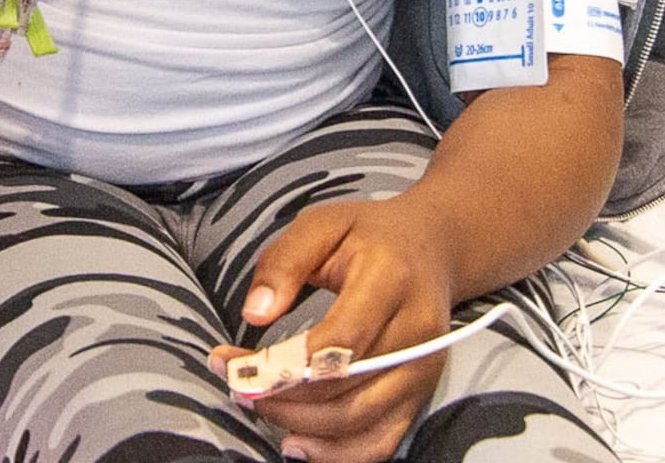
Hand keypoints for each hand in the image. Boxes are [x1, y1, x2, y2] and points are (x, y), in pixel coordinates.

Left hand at [210, 195, 462, 462]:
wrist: (435, 248)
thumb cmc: (369, 235)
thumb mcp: (322, 224)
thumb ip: (284, 263)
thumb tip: (254, 314)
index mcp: (390, 280)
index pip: (336, 341)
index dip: (279, 362)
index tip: (229, 362)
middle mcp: (416, 332)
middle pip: (345, 389)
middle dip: (282, 398)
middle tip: (237, 386)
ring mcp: (424, 369)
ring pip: (360, 421)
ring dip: (300, 426)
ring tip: (258, 407)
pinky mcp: (422, 393)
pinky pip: (382, 441)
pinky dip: (338, 453)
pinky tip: (297, 445)